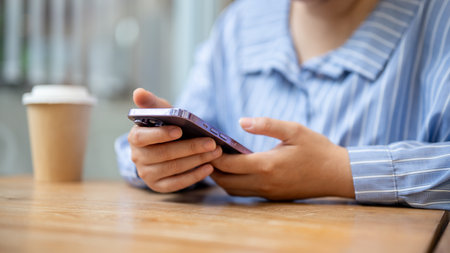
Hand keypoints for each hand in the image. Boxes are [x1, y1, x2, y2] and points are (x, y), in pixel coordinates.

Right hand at [128, 88, 221, 192]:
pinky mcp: (158, 187)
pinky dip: (194, 176)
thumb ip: (151, 103)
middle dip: (190, 147)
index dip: (160, 134)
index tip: (180, 130)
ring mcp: (147, 174)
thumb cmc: (163, 126)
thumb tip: (138, 92)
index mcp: (134, 138)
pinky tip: (209, 167)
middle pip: (163, 154)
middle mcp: (137, 158)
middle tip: (211, 143)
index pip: (142, 137)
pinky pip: (177, 184)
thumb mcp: (158, 113)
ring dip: (197, 160)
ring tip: (215, 152)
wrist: (164, 147)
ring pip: (173, 168)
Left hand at [210, 117, 354, 199]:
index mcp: (267, 166)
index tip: (207, 143)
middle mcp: (264, 184)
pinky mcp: (272, 197)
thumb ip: (266, 124)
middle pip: (225, 181)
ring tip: (218, 160)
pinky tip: (235, 169)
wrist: (338, 174)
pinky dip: (234, 183)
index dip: (214, 155)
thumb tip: (241, 121)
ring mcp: (268, 193)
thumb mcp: (294, 130)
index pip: (229, 164)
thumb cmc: (317, 149)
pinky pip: (245, 193)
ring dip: (221, 177)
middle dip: (212, 168)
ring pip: (233, 190)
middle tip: (206, 152)